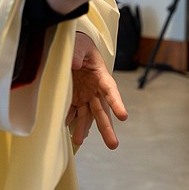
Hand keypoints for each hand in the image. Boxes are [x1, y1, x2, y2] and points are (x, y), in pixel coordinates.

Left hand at [66, 33, 127, 149]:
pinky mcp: (74, 99)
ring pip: (87, 116)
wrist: (73, 49)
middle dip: (106, 127)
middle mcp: (95, 90)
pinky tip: (65, 131)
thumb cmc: (81, 45)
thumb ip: (78, 53)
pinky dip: (68, 121)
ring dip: (84, 129)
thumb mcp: (80, 44)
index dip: (117, 103)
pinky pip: (72, 112)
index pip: (111, 90)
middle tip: (113, 145)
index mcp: (102, 76)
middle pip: (102, 111)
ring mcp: (85, 96)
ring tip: (78, 141)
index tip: (123, 116)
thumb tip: (75, 63)